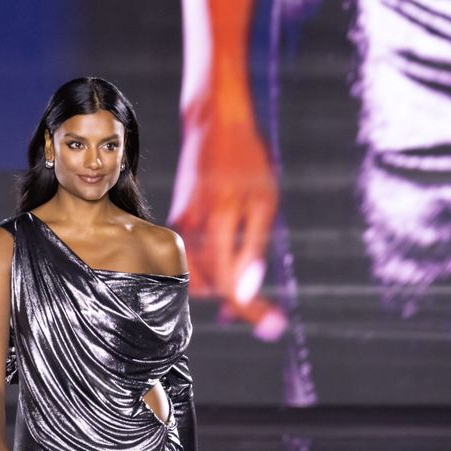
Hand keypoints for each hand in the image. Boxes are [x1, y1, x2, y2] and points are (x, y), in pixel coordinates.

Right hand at [171, 116, 285, 339]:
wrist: (214, 124)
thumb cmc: (246, 159)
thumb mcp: (264, 202)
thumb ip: (253, 250)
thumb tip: (246, 293)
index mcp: (217, 222)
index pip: (229, 283)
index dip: (251, 309)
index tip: (272, 326)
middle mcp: (193, 229)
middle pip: (212, 287)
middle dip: (237, 301)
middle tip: (267, 309)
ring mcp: (181, 227)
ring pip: (198, 279)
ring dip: (222, 287)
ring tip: (248, 284)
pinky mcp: (177, 223)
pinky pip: (191, 262)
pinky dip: (211, 273)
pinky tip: (230, 271)